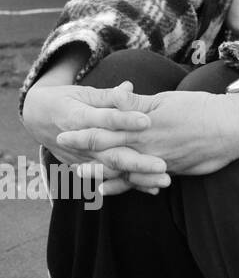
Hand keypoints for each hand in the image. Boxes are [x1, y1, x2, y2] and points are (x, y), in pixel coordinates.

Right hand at [22, 81, 168, 194]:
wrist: (36, 116)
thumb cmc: (66, 99)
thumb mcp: (83, 92)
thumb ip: (108, 95)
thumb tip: (129, 86)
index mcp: (78, 117)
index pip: (105, 119)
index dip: (125, 120)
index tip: (148, 121)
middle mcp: (79, 142)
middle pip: (110, 153)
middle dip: (137, 162)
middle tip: (162, 166)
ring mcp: (80, 158)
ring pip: (112, 171)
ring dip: (138, 178)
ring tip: (163, 180)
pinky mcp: (83, 167)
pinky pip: (107, 179)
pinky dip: (129, 185)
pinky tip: (152, 190)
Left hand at [53, 89, 238, 177]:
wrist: (233, 128)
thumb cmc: (202, 109)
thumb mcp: (167, 100)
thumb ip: (138, 104)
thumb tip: (114, 97)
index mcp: (144, 125)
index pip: (107, 128)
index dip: (83, 131)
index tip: (63, 130)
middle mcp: (147, 145)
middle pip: (108, 151)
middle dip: (84, 153)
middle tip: (62, 156)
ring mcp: (158, 161)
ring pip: (122, 169)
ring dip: (99, 172)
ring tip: (79, 175)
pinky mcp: (170, 171)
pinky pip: (141, 181)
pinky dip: (125, 186)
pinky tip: (109, 189)